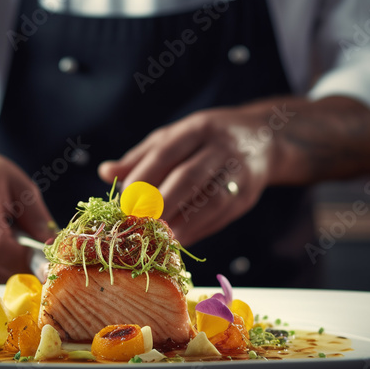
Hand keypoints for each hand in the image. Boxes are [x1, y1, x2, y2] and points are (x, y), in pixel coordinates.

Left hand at [98, 102, 289, 246]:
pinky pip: (221, 217)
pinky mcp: (248, 196)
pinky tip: (178, 240)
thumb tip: (105, 172)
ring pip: (209, 201)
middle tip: (138, 225)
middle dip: (161, 203)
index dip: (143, 178)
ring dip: (182, 223)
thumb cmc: (206, 139)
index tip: (124, 202)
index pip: (166, 152)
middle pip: (189, 177)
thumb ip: (141, 157)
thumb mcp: (175, 138)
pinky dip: (197, 231)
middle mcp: (221, 148)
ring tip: (157, 239)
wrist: (264, 138)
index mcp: (197, 128)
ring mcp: (239, 172)